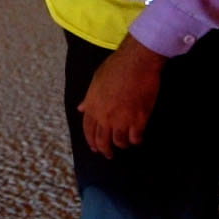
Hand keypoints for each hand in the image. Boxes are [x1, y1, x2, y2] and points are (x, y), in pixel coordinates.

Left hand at [78, 36, 165, 156]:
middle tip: (109, 155)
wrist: (136, 63)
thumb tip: (81, 108)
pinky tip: (138, 137)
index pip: (88, 130)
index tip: (94, 148)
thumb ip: (89, 98)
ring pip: (119, 142)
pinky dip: (136, 139)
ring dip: (122, 144)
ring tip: (125, 144)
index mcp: (92, 106)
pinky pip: (135, 138)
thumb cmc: (115, 67)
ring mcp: (121, 120)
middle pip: (102, 141)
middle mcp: (104, 117)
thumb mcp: (96, 80)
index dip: (91, 141)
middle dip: (105, 150)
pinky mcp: (138, 120)